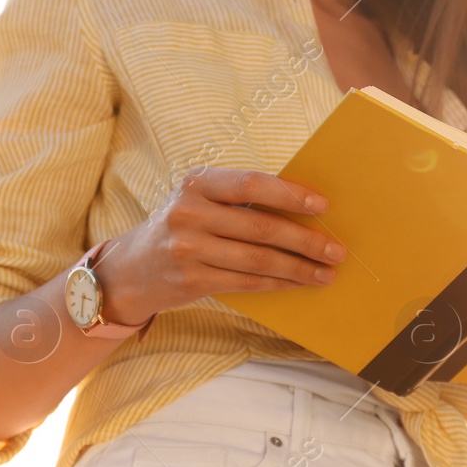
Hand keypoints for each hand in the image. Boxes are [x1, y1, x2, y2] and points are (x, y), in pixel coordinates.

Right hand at [94, 167, 346, 325]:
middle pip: (260, 226)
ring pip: (257, 260)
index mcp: (196, 183)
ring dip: (298, 268)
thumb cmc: (180, 227)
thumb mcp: (198, 201)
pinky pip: (245, 282)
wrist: (130, 269)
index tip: (322, 206)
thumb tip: (302, 209)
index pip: (250, 184)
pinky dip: (277, 283)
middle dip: (304, 240)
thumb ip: (238, 200)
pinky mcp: (191, 280)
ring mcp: (187, 248)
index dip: (289, 194)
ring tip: (326, 273)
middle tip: (336, 250)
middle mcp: (188, 212)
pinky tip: (297, 283)